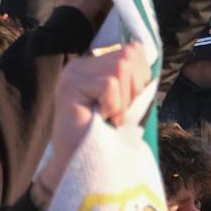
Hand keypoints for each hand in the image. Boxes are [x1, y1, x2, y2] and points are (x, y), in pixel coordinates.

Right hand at [36, 44, 154, 195]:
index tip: (128, 101)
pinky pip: (109, 85)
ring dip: (123, 99)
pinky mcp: (69, 86)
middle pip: (128, 56)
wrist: (85, 161)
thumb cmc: (110, 133)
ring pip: (120, 68)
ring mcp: (73, 73)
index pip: (133, 49)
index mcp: (96, 64)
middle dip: (134, 88)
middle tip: (118, 111)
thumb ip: (133, 75)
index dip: (142, 77)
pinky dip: (113, 105)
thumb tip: (141, 49)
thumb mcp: (128, 99)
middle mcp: (82, 64)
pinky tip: (100, 118)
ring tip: (109, 115)